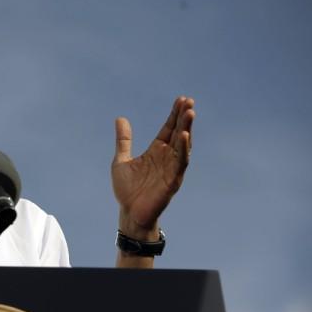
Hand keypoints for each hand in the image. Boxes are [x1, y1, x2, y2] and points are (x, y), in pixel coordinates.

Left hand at [112, 96, 194, 237]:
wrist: (129, 213)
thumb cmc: (127, 190)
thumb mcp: (121, 160)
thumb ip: (124, 140)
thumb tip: (121, 118)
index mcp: (156, 152)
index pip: (168, 129)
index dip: (174, 115)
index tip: (181, 99)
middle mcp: (166, 158)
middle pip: (178, 133)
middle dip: (183, 117)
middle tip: (189, 101)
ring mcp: (171, 168)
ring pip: (182, 145)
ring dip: (186, 129)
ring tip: (190, 112)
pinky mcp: (173, 180)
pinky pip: (180, 162)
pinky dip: (183, 149)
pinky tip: (184, 136)